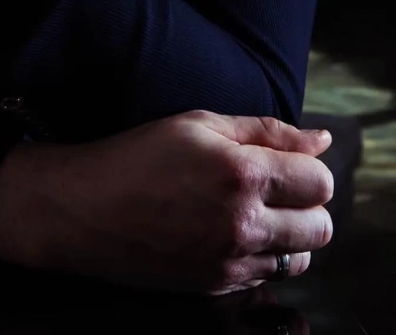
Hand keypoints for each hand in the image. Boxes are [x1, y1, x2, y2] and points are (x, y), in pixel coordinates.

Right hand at [0, 109, 333, 295]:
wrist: (86, 208)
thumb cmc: (137, 155)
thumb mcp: (198, 123)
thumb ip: (266, 130)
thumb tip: (318, 139)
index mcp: (243, 173)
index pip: (320, 182)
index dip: (308, 169)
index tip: (287, 165)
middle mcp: (245, 223)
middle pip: (321, 227)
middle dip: (305, 205)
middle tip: (273, 189)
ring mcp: (232, 260)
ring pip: (300, 259)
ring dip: (287, 236)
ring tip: (253, 213)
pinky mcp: (218, 285)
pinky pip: (266, 277)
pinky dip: (259, 257)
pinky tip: (227, 233)